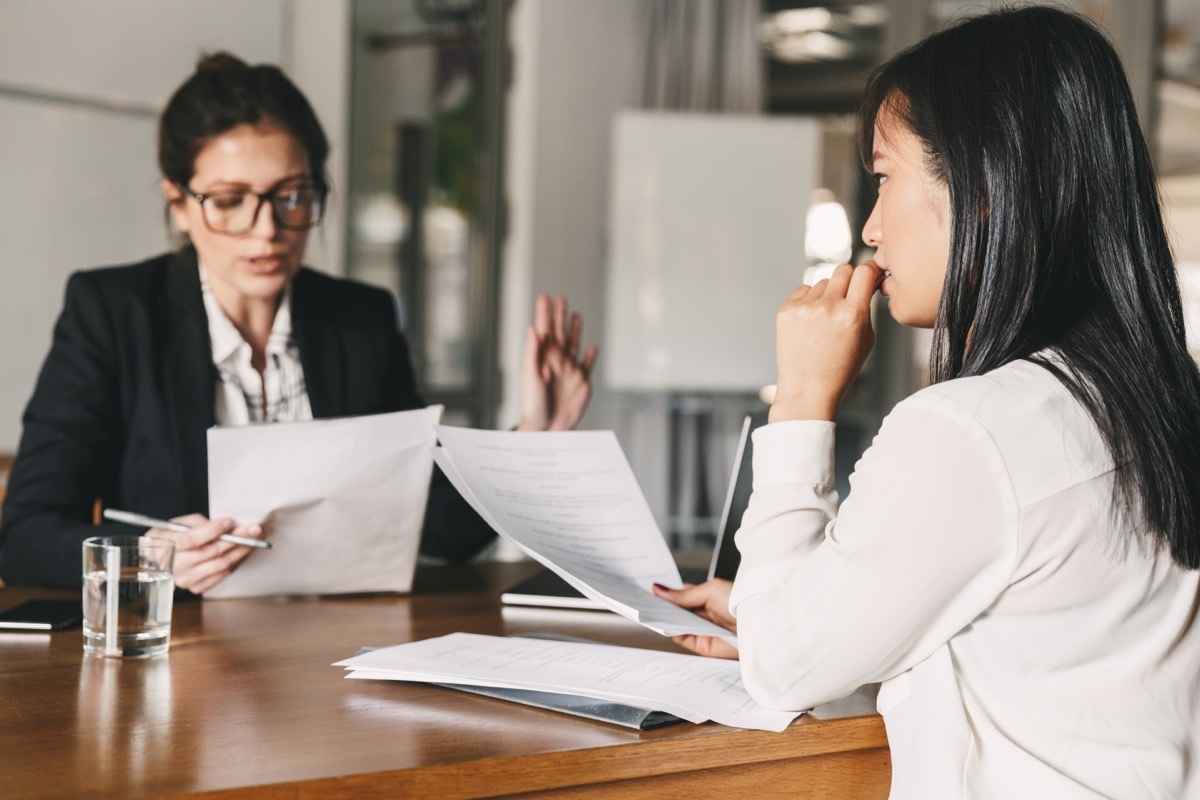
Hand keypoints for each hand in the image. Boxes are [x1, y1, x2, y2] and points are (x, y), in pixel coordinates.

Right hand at [146, 513, 264, 593]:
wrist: (160, 557)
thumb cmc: (174, 536)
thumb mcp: (182, 523)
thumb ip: (202, 524)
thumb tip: (228, 526)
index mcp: (168, 546)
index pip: (191, 540)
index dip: (212, 531)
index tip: (230, 522)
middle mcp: (175, 566)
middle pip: (211, 553)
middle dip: (236, 539)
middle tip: (254, 530)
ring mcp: (186, 579)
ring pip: (220, 565)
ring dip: (241, 551)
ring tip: (255, 540)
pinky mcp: (196, 588)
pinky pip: (222, 575)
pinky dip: (236, 562)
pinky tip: (244, 552)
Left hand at [516, 294, 598, 430]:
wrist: (546, 430)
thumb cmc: (533, 406)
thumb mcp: (530, 377)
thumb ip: (531, 352)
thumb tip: (532, 328)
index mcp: (542, 357)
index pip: (543, 329)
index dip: (544, 313)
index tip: (545, 297)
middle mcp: (556, 361)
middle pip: (559, 332)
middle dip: (559, 316)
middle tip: (560, 299)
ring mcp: (569, 371)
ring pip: (574, 344)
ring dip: (575, 330)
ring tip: (575, 315)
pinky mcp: (581, 382)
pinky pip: (588, 365)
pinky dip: (591, 356)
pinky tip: (593, 347)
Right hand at [652, 579, 739, 658]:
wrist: (759, 624)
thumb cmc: (742, 602)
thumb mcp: (709, 590)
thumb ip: (683, 594)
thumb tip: (659, 590)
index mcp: (705, 596)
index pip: (680, 594)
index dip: (666, 592)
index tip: (649, 589)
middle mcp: (702, 613)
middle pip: (676, 611)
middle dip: (662, 606)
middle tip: (645, 600)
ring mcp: (701, 629)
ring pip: (676, 624)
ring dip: (664, 618)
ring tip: (650, 610)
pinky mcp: (702, 645)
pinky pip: (682, 638)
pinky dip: (672, 632)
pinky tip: (664, 623)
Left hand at [771, 261, 880, 422]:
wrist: (808, 388)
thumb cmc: (839, 369)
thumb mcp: (866, 340)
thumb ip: (866, 308)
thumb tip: (867, 282)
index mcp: (853, 315)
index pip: (864, 272)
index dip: (869, 270)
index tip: (869, 273)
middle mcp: (828, 308)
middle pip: (843, 270)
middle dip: (849, 280)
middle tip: (847, 296)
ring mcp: (805, 308)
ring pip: (822, 282)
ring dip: (827, 294)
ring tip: (825, 321)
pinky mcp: (786, 311)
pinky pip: (803, 290)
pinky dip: (808, 300)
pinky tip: (810, 322)